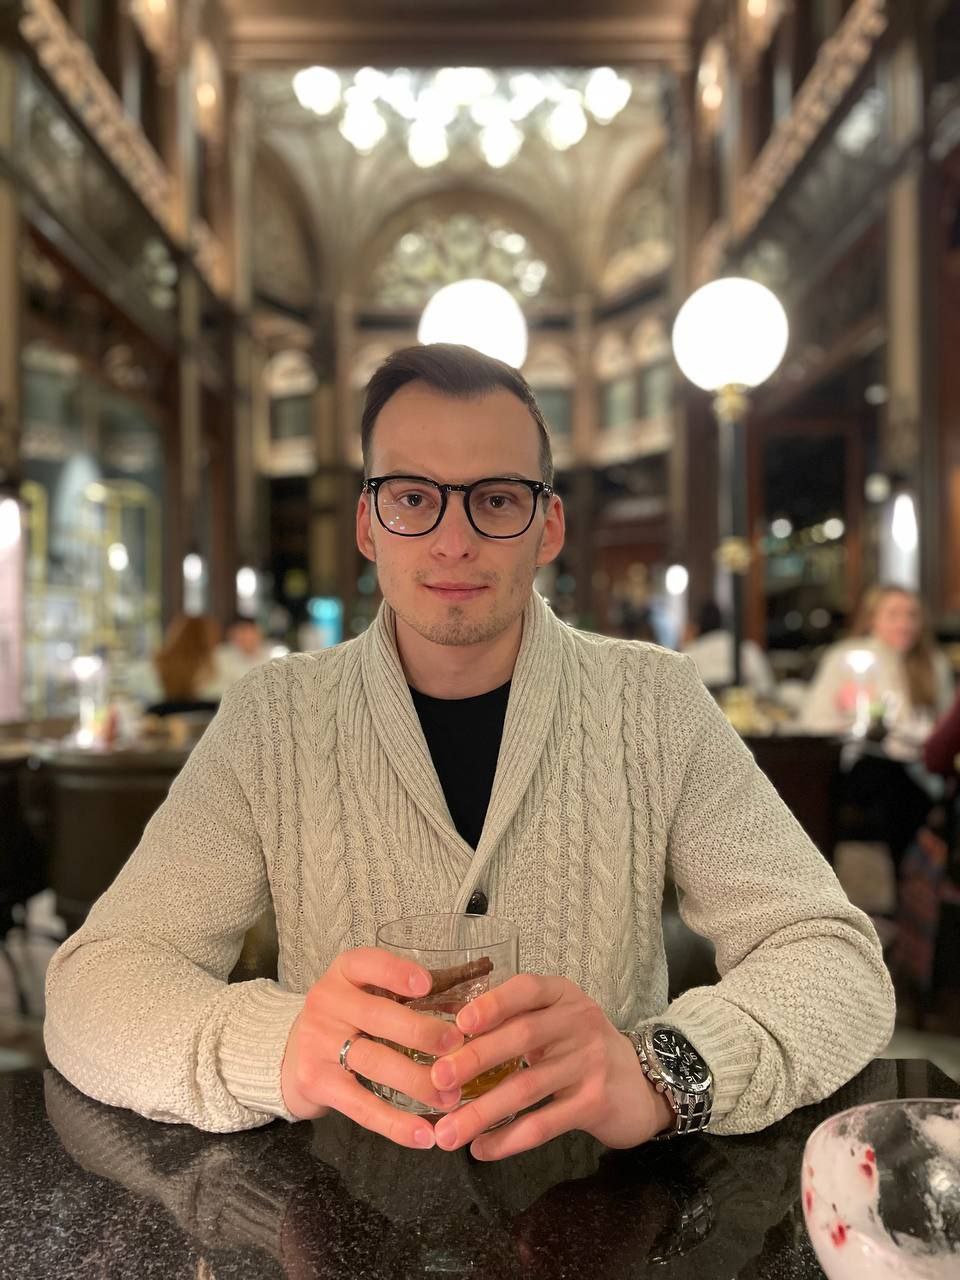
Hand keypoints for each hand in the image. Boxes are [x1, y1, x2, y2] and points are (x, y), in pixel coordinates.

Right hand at [280, 947, 464, 1147]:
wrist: (288, 1055)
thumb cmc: (344, 1019)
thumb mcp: (362, 994)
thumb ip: (401, 997)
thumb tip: (467, 1013)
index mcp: (343, 974)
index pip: (368, 964)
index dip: (396, 973)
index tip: (428, 985)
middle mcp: (327, 1002)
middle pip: (377, 1016)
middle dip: (420, 1032)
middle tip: (457, 1047)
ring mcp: (318, 1043)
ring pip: (374, 1062)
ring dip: (417, 1082)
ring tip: (451, 1097)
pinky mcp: (317, 1083)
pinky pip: (361, 1105)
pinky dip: (394, 1123)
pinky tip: (423, 1136)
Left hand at [428, 975, 674, 1159]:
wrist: (641, 1085)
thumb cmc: (582, 1049)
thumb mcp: (557, 1021)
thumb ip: (515, 1020)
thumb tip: (449, 1035)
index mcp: (563, 996)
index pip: (526, 989)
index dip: (492, 1003)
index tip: (459, 1022)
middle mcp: (579, 1022)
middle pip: (523, 1036)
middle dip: (476, 1058)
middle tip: (438, 1079)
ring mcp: (590, 1063)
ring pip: (527, 1087)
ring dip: (482, 1111)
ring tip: (447, 1132)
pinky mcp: (595, 1103)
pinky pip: (544, 1124)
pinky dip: (509, 1138)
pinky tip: (482, 1148)